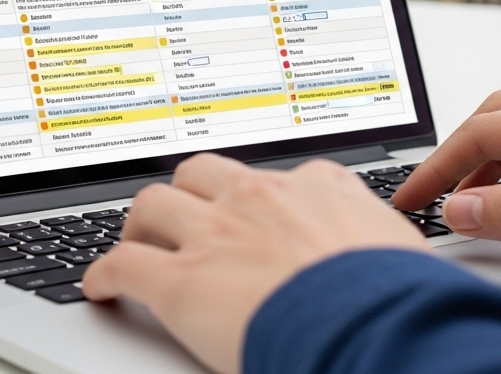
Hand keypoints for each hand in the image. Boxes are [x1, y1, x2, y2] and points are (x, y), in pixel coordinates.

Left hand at [82, 153, 425, 373]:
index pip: (277, 176)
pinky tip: (101, 285)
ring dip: (142, 224)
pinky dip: (104, 273)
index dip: (256, 196)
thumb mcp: (400, 254)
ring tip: (138, 242)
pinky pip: (123, 263)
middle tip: (183, 218)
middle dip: (189, 193)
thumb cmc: (399, 300)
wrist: (379, 328)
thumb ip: (378, 244)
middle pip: (203, 173)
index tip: (252, 209)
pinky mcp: (182, 279)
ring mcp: (218, 234)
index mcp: (318, 188)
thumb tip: (390, 265)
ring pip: (155, 203)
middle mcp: (262, 198)